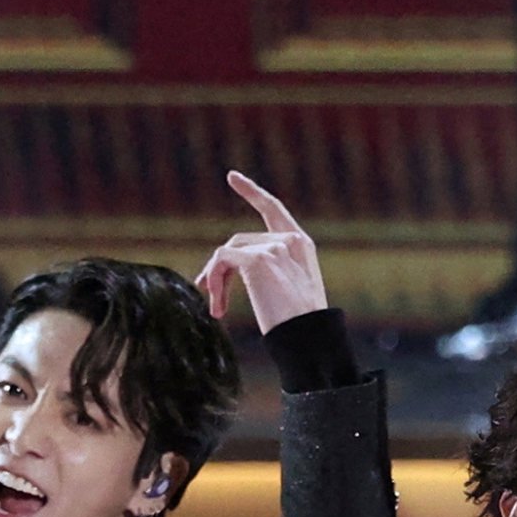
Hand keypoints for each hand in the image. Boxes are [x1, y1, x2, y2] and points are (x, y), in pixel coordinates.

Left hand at [192, 171, 326, 331]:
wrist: (308, 339)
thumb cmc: (296, 325)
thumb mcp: (284, 291)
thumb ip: (263, 271)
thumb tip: (220, 271)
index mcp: (301, 245)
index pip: (273, 209)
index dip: (253, 192)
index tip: (232, 177)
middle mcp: (290, 240)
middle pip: (238, 241)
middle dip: (219, 269)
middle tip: (209, 296)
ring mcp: (276, 247)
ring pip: (226, 253)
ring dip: (215, 281)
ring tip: (217, 311)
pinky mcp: (259, 260)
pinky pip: (221, 261)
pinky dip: (214, 283)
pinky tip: (219, 309)